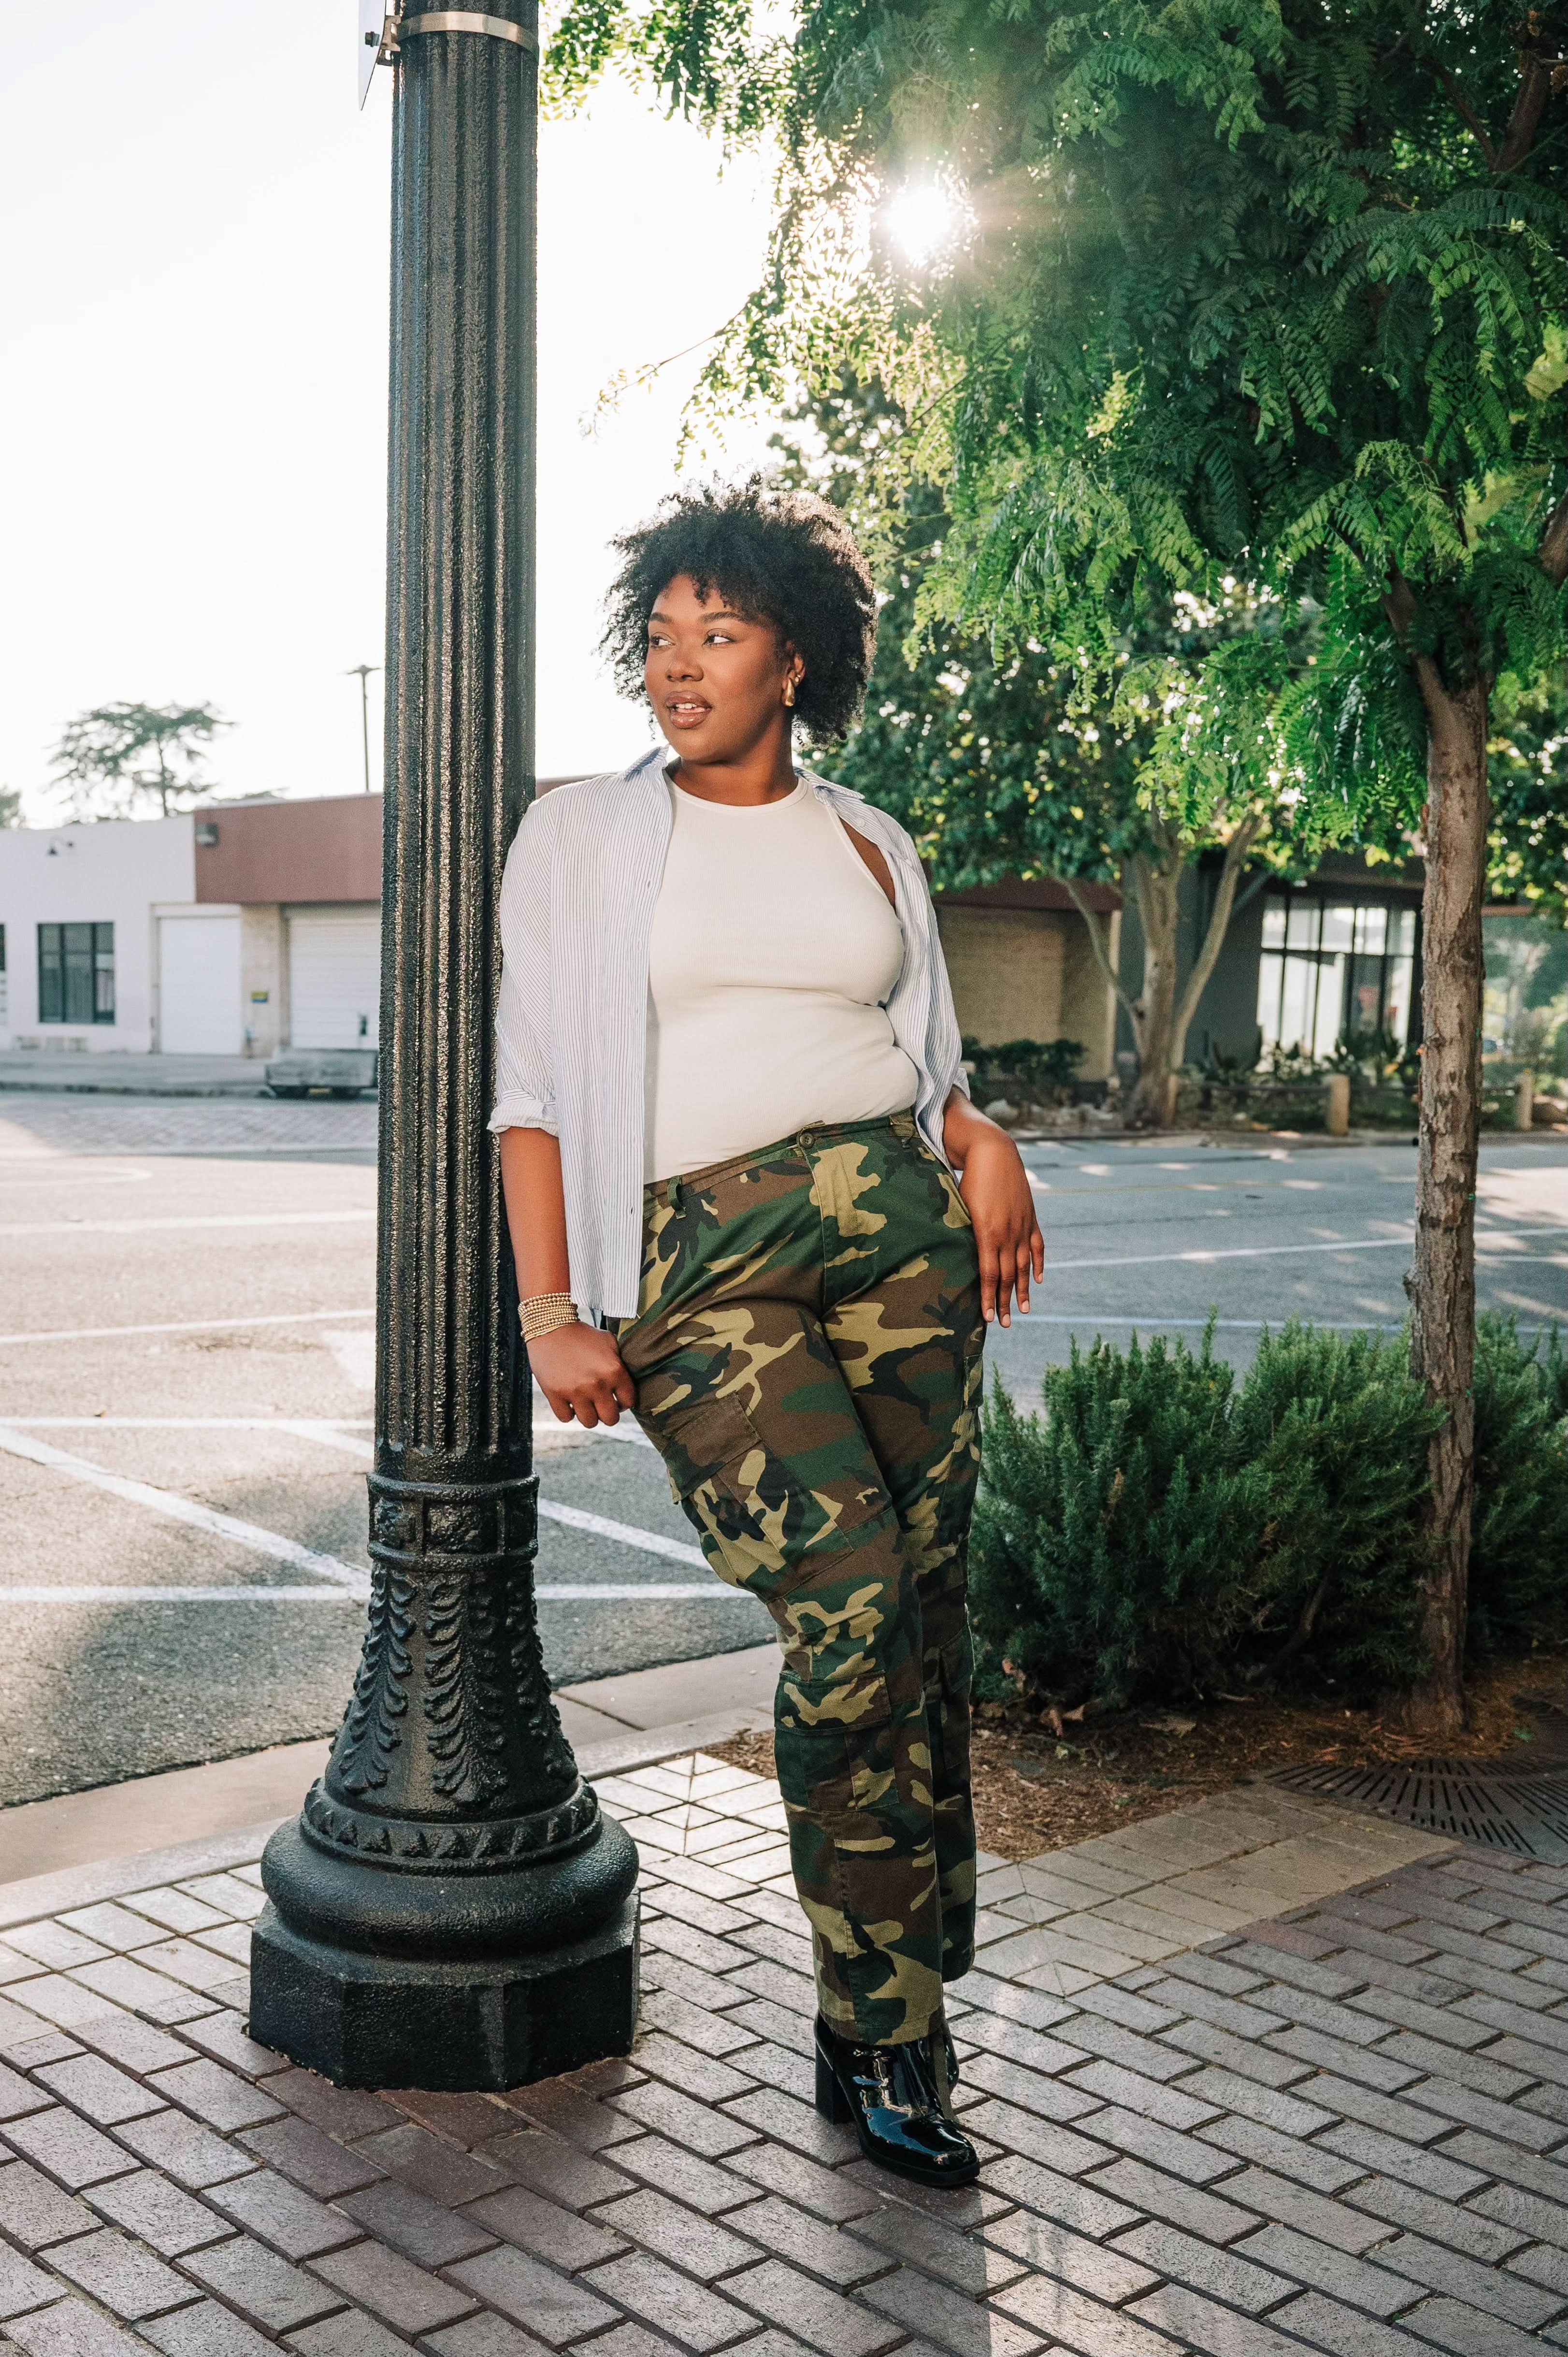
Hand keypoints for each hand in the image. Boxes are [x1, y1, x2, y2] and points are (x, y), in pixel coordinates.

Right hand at [528, 1324, 636, 1426]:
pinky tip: (569, 1400)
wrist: (551, 1326)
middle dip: (608, 1413)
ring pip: (590, 1422)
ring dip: (589, 1415)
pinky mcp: (555, 1394)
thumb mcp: (609, 1342)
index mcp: (614, 1371)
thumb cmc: (583, 1334)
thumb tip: (628, 1384)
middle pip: (611, 1419)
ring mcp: (575, 1391)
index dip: (623, 1402)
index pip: (629, 1402)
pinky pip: (566, 1417)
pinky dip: (568, 1412)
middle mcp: (597, 1385)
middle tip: (601, 1404)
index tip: (616, 1398)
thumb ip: (621, 1364)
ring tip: (586, 1404)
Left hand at [944, 1099, 1044, 1326]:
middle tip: (1005, 1324)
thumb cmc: (969, 1180)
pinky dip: (1039, 1264)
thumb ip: (963, 1233)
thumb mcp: (960, 1208)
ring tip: (1024, 1310)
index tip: (989, 1318)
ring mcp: (1022, 1227)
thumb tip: (957, 1258)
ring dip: (1024, 1290)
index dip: (989, 1297)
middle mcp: (1007, 1234)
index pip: (989, 1274)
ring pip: (1025, 1265)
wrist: (993, 1153)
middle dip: (1006, 1302)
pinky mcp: (1030, 1218)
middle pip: (1008, 1276)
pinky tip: (1038, 1279)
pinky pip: (1037, 1246)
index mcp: (987, 1233)